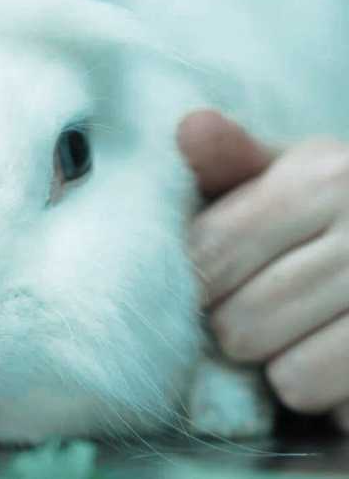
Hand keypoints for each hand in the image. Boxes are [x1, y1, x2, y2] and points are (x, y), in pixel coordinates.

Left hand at [178, 110, 348, 432]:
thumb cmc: (326, 216)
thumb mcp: (283, 177)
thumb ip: (231, 161)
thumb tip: (190, 127)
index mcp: (326, 176)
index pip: (207, 252)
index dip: (192, 280)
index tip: (207, 279)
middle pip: (236, 323)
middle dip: (234, 324)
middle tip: (260, 306)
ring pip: (279, 370)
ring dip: (276, 360)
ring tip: (299, 329)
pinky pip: (315, 394)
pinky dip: (317, 391)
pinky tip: (331, 355)